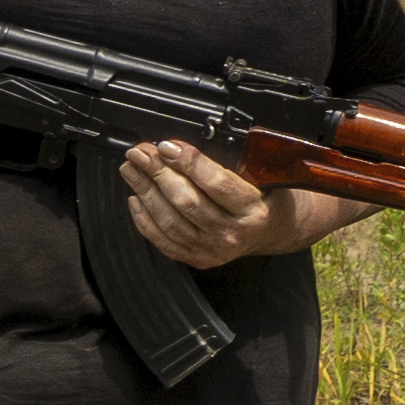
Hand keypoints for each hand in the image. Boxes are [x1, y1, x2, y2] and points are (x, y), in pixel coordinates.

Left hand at [120, 139, 313, 268]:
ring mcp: (213, 249)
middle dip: (158, 173)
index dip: (187, 162)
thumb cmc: (264, 196)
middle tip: (140, 153)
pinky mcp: (198, 259)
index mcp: (251, 208)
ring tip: (131, 170)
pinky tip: (136, 198)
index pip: (215, 183)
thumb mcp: (260, 175)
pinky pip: (163, 240)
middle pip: (186, 201)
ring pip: (170, 220)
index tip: (167, 145)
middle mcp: (232, 233)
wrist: (274, 230)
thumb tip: (182, 146)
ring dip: (145, 191)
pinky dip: (144, 219)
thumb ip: (227, 163)